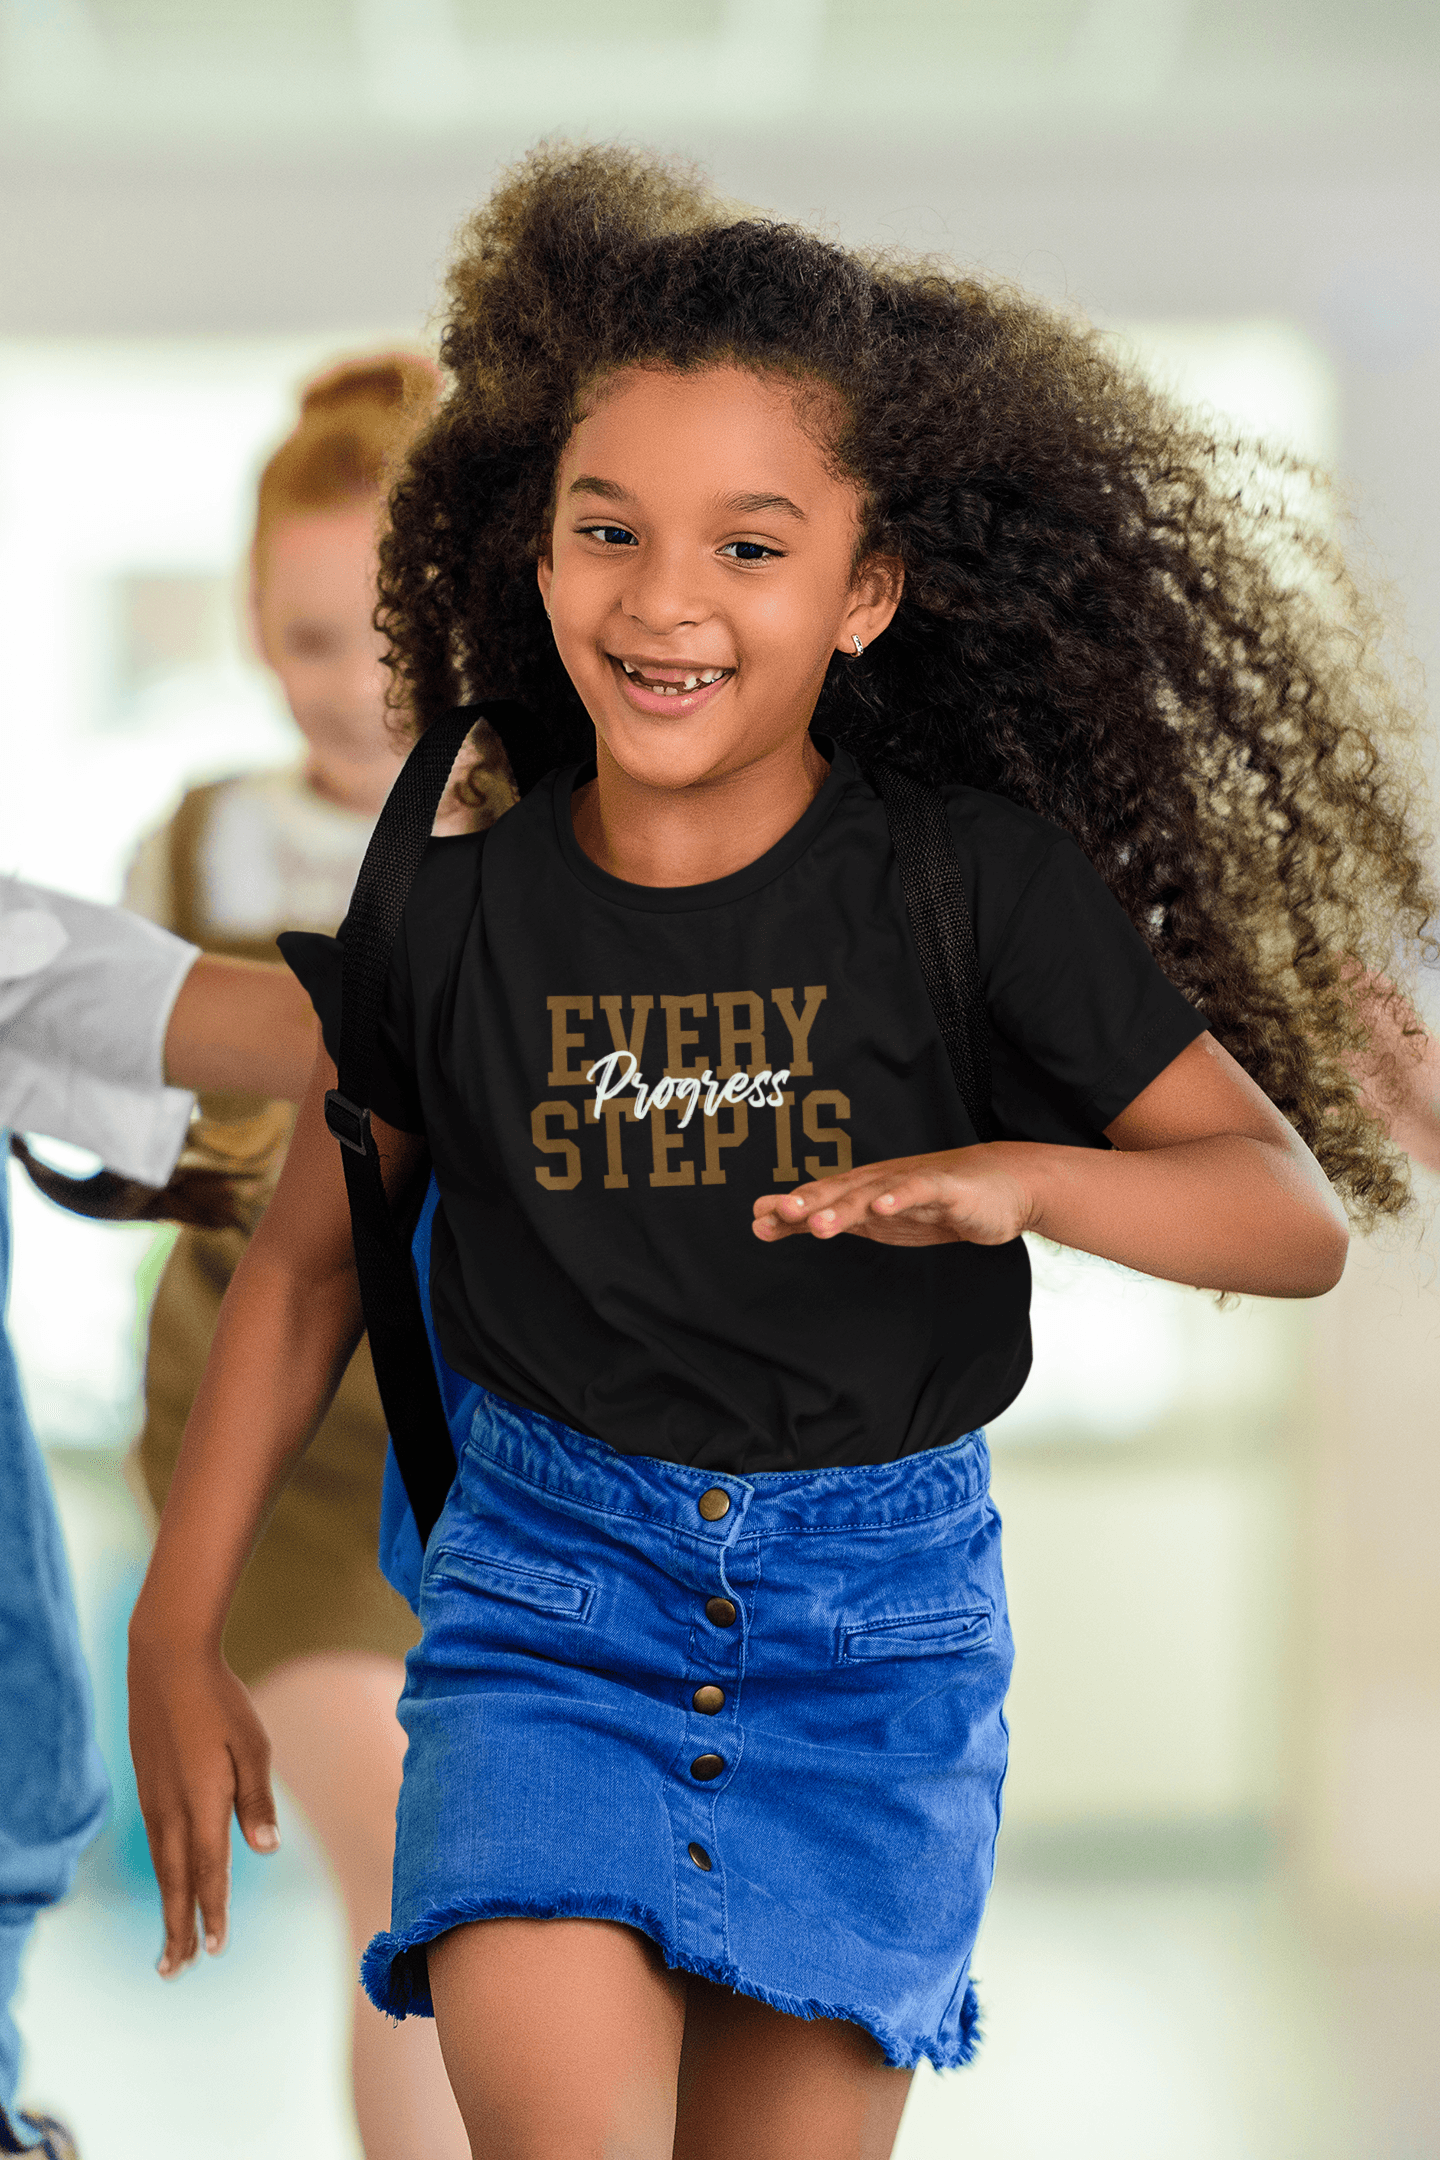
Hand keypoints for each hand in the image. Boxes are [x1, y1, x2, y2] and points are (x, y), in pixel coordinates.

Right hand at [127, 1631, 280, 1976]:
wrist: (166, 1661)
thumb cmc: (219, 1700)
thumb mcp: (251, 1744)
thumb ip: (256, 1799)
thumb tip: (265, 1848)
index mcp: (202, 1802)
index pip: (208, 1871)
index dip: (212, 1912)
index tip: (215, 1949)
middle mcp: (172, 1809)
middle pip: (176, 1882)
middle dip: (178, 1927)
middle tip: (176, 1970)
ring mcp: (154, 1799)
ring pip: (161, 1866)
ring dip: (168, 1906)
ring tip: (170, 1944)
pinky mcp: (147, 1787)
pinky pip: (156, 1843)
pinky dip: (163, 1873)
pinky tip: (171, 1883)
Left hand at [752, 1145, 1036, 1247]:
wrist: (1004, 1185)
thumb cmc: (937, 1202)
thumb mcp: (878, 1219)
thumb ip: (830, 1219)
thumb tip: (777, 1224)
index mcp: (865, 1190)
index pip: (821, 1198)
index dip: (790, 1208)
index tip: (757, 1219)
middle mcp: (882, 1182)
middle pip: (840, 1192)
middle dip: (808, 1202)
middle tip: (778, 1214)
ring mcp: (912, 1182)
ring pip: (873, 1193)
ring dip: (844, 1206)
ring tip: (817, 1223)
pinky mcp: (945, 1189)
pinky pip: (918, 1192)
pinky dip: (898, 1197)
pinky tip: (881, 1208)